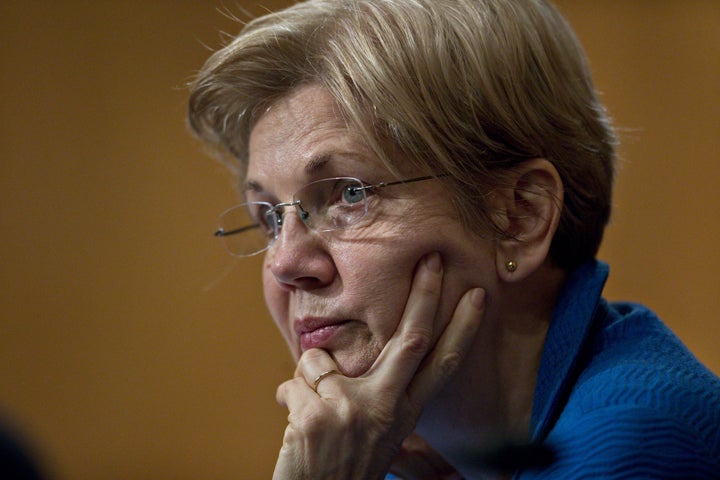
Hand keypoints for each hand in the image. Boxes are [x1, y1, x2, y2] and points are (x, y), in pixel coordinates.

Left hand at [272, 252, 485, 478]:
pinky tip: (297, 428)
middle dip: (425, 294)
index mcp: (403, 414)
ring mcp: (353, 411)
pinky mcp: (317, 416)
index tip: (477, 297)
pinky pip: (293, 383)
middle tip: (433, 258)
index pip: (441, 366)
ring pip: (320, 360)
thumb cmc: (341, 464)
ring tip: (312, 413)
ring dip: (307, 378)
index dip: (462, 330)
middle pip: (413, 339)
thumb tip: (337, 356)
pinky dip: (289, 398)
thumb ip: (370, 393)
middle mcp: (385, 410)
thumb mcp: (372, 431)